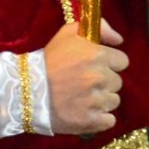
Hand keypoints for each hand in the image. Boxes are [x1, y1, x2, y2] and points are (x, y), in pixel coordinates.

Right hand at [43, 20, 128, 135]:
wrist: (26, 89)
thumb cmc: (49, 59)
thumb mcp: (70, 33)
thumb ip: (100, 28)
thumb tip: (120, 40)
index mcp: (99, 55)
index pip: (122, 62)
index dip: (110, 63)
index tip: (96, 67)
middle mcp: (101, 77)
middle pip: (117, 82)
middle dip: (104, 82)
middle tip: (83, 83)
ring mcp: (97, 101)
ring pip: (113, 101)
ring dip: (101, 101)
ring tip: (81, 98)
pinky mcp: (91, 121)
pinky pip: (109, 121)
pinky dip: (99, 119)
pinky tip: (85, 112)